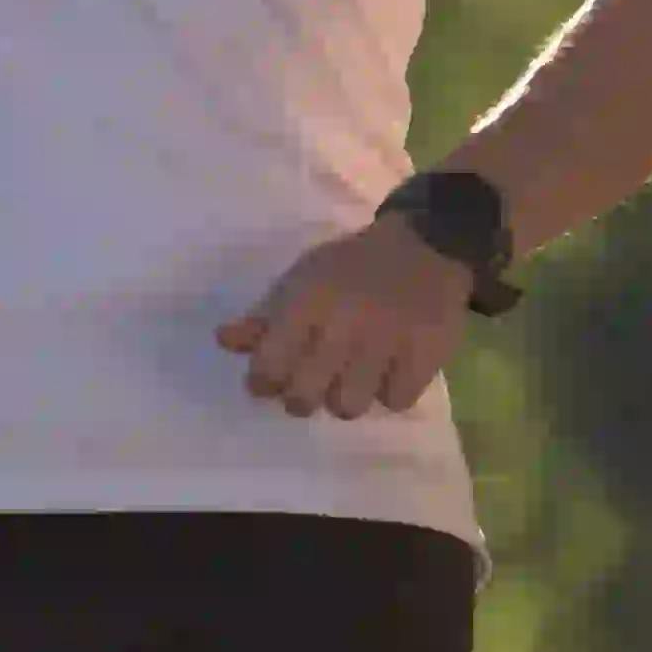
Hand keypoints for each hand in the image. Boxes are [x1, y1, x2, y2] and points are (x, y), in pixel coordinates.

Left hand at [216, 221, 476, 421]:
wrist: (427, 244)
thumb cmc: (352, 266)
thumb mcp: (302, 278)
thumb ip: (264, 315)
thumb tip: (225, 341)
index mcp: (306, 303)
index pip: (268, 366)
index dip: (263, 381)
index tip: (269, 380)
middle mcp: (343, 326)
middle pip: (304, 397)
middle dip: (300, 398)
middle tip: (309, 387)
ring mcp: (386, 343)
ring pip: (348, 406)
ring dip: (346, 398)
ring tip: (352, 380)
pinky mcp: (426, 355)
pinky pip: (395, 400)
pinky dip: (390, 392)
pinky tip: (388, 373)